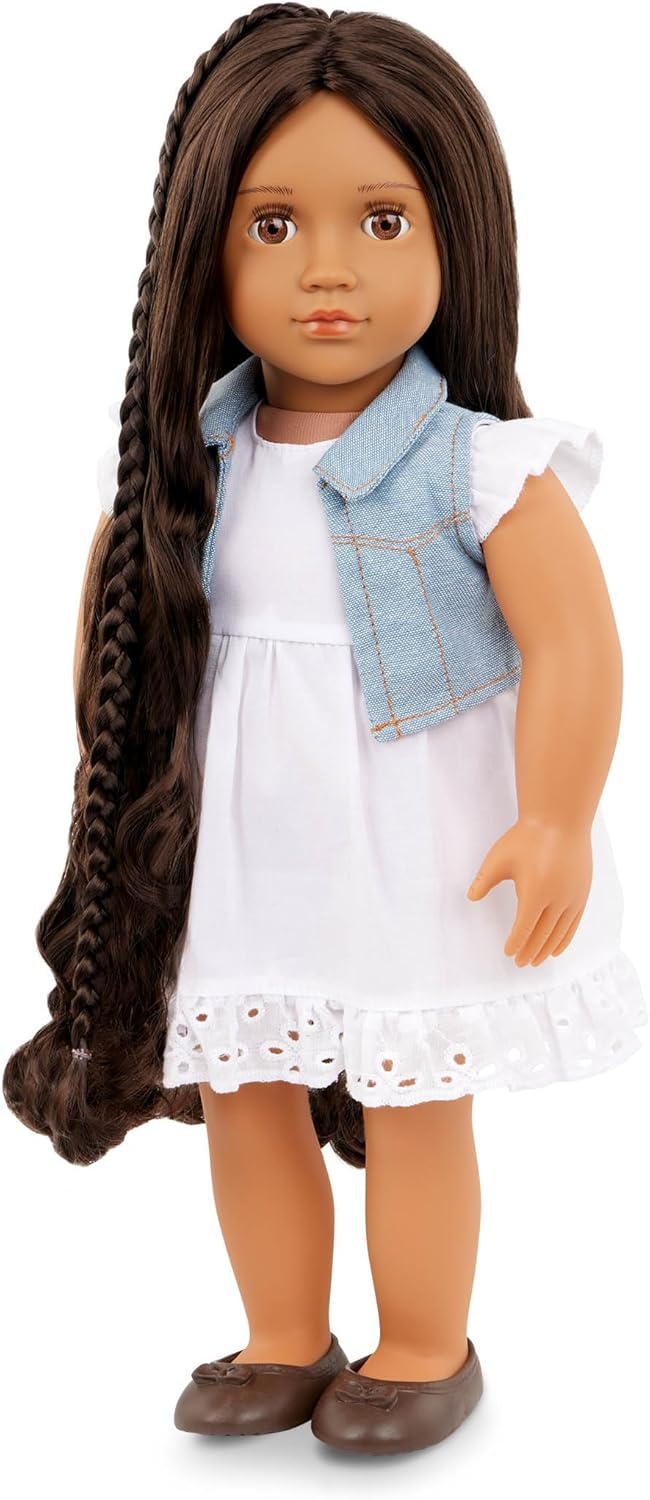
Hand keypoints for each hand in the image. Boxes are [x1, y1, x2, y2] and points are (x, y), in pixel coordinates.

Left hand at [465, 816, 592, 966]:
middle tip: (521, 963)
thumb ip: (484, 881)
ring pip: (559, 933)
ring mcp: (572, 897)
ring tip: (537, 961)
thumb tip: (471, 898)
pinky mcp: (582, 893)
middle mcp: (556, 899)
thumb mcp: (499, 858)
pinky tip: (557, 948)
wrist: (560, 820)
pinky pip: (574, 924)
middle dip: (530, 951)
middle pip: (542, 935)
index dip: (515, 943)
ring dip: (547, 949)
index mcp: (534, 892)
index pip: (523, 928)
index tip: (508, 952)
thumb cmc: (527, 838)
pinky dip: (565, 939)